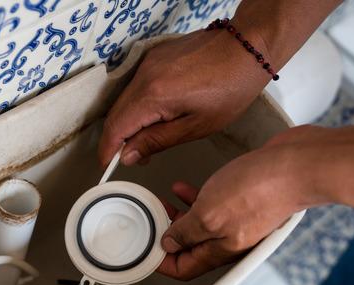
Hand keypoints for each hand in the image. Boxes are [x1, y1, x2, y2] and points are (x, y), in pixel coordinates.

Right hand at [98, 29, 269, 166]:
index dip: (108, 150)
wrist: (247, 47)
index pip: (116, 128)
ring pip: (125, 100)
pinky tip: (157, 114)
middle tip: (134, 158)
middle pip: (116, 115)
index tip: (107, 167)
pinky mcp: (155, 57)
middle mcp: (144, 76)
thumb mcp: (196, 126)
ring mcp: (148, 64)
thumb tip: (128, 156)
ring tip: (149, 138)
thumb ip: (157, 142)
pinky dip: (139, 104)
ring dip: (129, 122)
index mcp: (153, 96)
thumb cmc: (230, 88)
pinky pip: (136, 86)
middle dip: (118, 139)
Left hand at [157, 126, 320, 280]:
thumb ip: (186, 231)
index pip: (184, 269)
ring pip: (199, 226)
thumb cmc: (261, 188)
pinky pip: (211, 206)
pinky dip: (194, 200)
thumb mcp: (208, 214)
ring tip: (160, 205)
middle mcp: (230, 240)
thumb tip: (169, 243)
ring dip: (177, 217)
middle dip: (166, 237)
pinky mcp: (243, 201)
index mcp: (221, 251)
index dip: (161, 263)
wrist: (298, 164)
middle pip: (190, 249)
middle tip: (150, 224)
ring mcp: (238, 221)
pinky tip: (181, 188)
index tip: (145, 250)